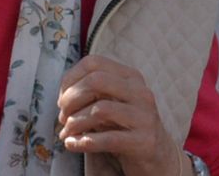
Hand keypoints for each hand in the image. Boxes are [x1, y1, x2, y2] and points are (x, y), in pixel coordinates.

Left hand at [57, 55, 181, 175]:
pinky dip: (84, 142)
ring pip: (99, 109)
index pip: (94, 63)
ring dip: (75, 123)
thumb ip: (93, 94)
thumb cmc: (126, 127)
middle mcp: (140, 91)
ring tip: (67, 133)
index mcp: (131, 77)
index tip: (61, 99)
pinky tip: (72, 145)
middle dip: (71, 99)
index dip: (71, 79)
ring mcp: (144, 116)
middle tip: (62, 117)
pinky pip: (108, 139)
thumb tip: (62, 98)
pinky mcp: (143, 141)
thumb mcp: (112, 103)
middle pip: (96, 81)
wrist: (157, 155)